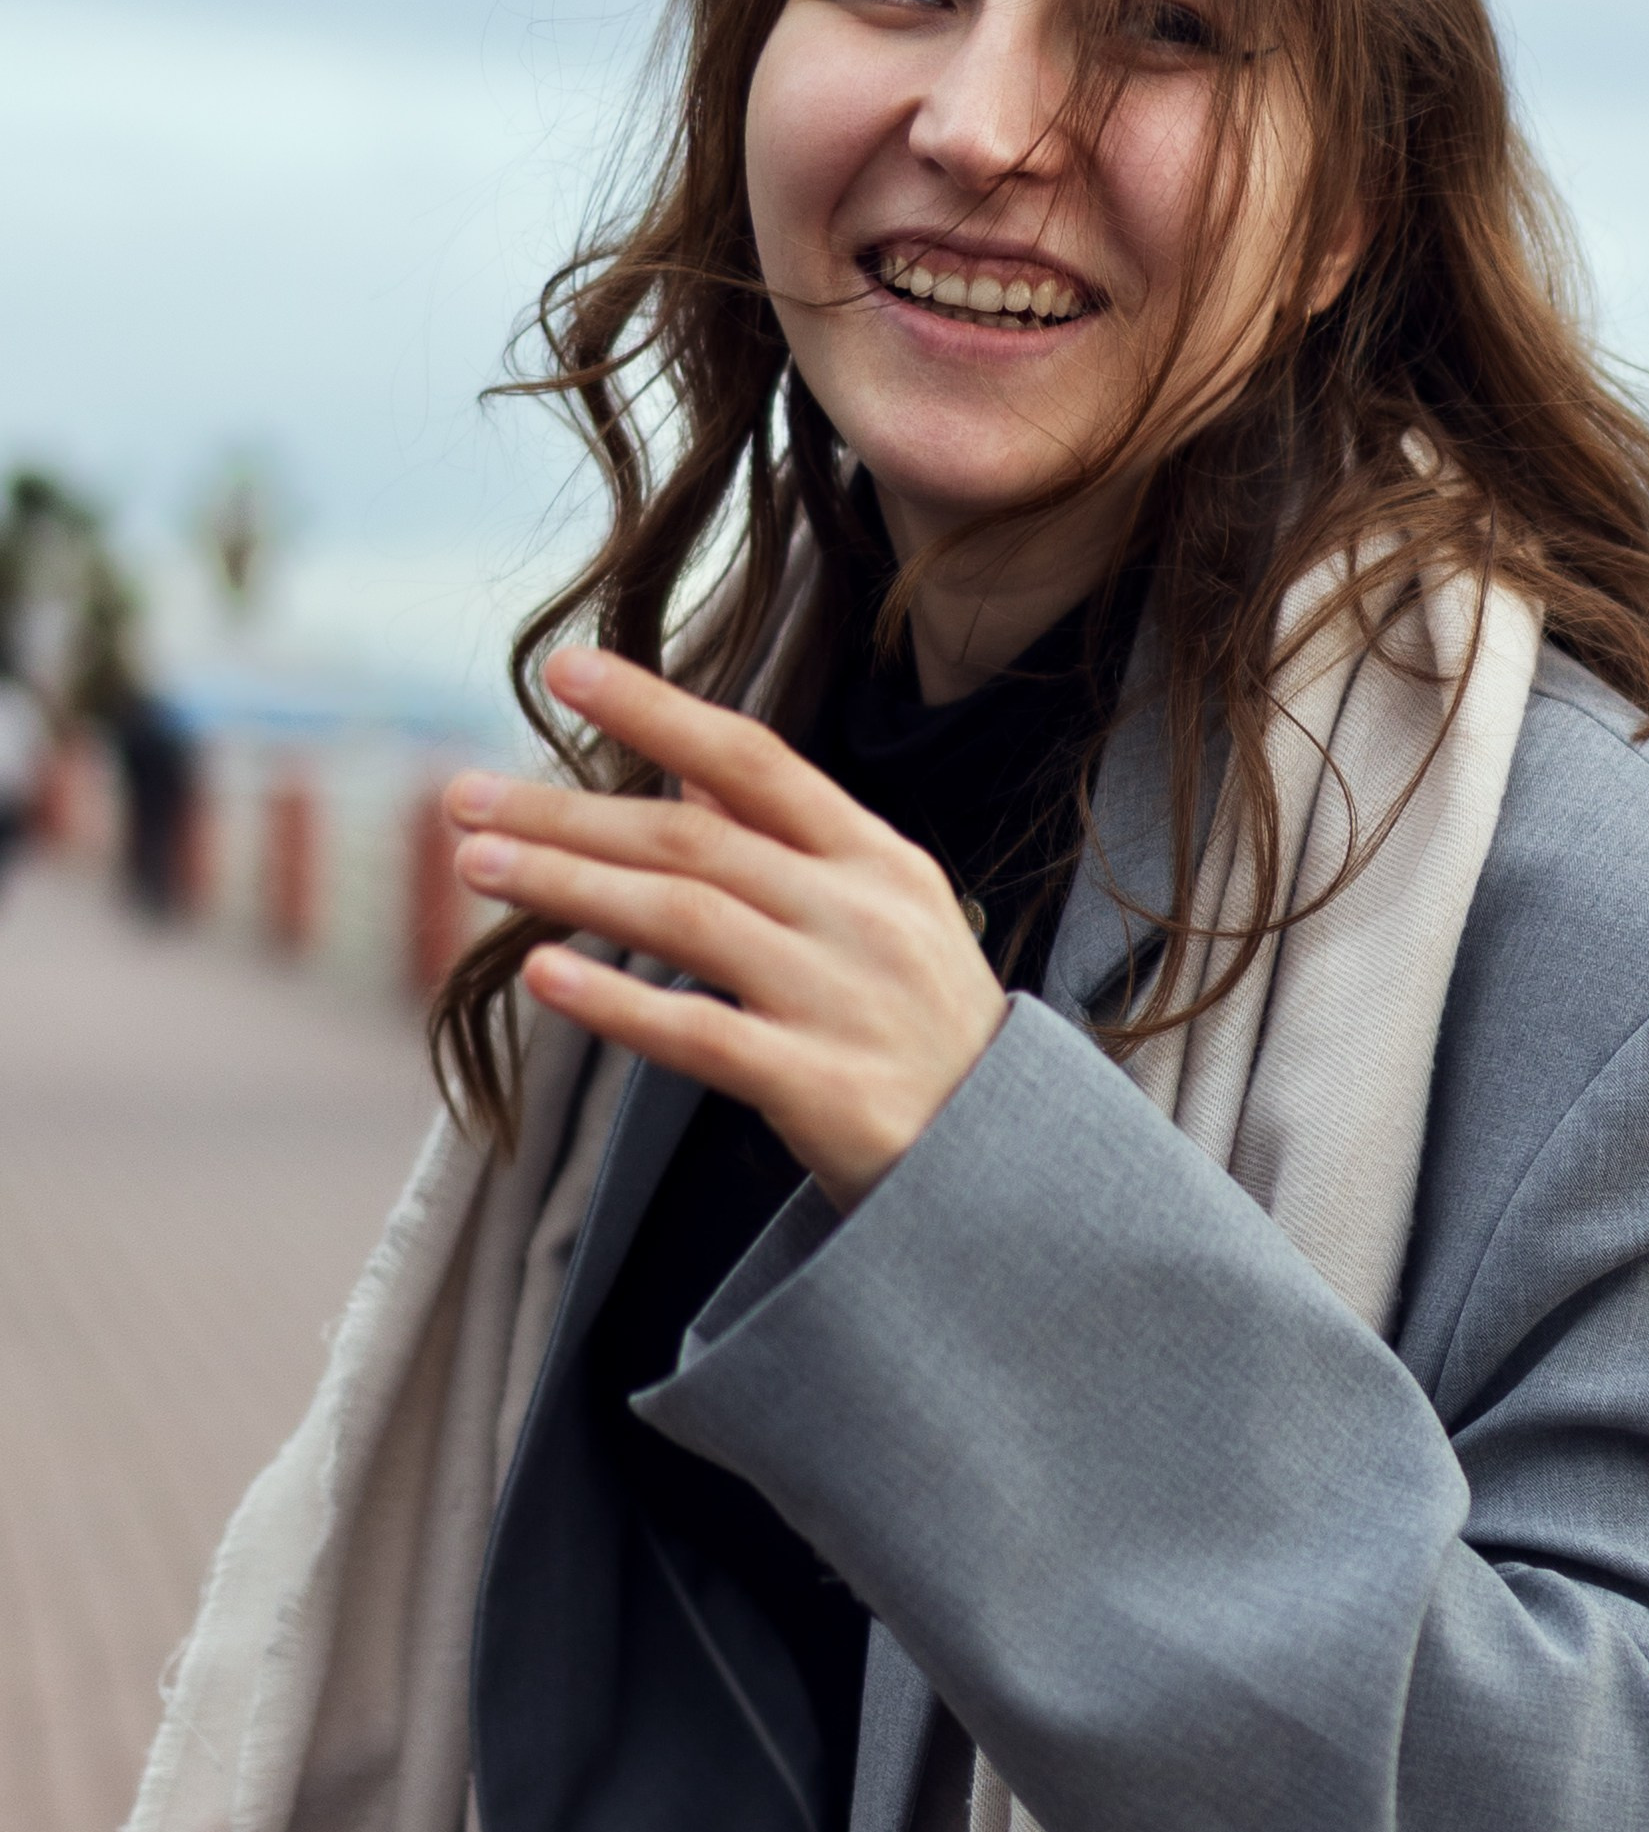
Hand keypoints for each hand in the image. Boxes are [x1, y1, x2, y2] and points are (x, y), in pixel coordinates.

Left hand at [445, 648, 1008, 1210]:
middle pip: (695, 840)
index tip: (563, 669)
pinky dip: (616, 1002)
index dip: (656, 711)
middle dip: (568, 813)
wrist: (1004, 1162)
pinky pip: (701, 1035)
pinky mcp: (823, 1089)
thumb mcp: (879, 913)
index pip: (755, 760)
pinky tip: (542, 975)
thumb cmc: (922, 1030)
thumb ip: (788, 841)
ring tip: (475, 867)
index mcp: (876, 859)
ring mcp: (845, 1000)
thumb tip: (693, 770)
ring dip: (569, 886)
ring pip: (687, 920)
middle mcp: (862, 916)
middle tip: (461, 799)